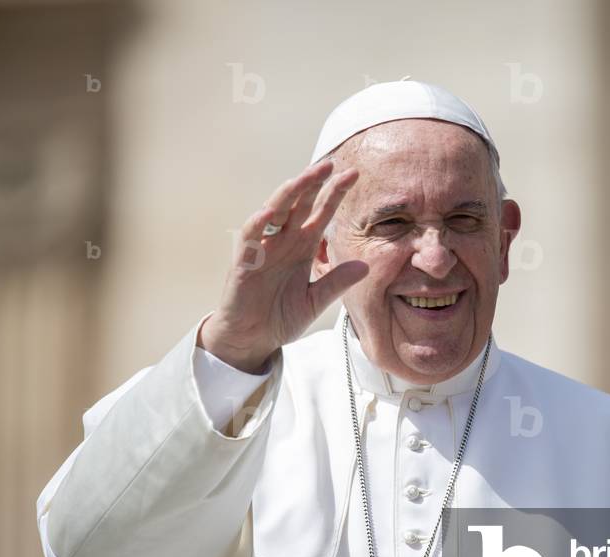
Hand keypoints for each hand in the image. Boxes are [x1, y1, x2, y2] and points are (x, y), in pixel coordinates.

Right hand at [199, 159, 365, 372]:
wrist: (252, 339)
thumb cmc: (280, 317)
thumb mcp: (315, 301)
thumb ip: (336, 282)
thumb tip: (365, 266)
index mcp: (302, 246)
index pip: (321, 213)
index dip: (335, 194)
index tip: (353, 174)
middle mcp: (283, 241)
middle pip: (299, 204)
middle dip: (313, 183)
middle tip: (330, 164)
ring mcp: (262, 248)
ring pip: (275, 212)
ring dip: (288, 194)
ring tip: (303, 178)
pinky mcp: (244, 261)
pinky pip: (250, 237)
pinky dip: (258, 223)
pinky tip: (269, 211)